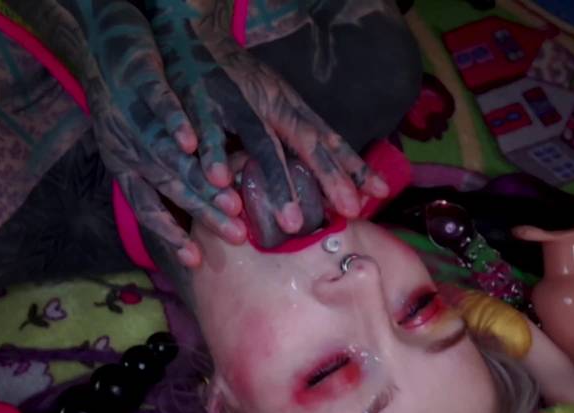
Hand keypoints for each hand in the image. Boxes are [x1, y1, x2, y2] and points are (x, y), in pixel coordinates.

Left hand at [0, 0, 245, 263]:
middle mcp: (132, 149)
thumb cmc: (124, 108)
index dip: (169, 235)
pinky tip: (192, 140)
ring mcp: (137, 117)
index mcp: (129, 169)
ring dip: (195, 175)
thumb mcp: (133, 152)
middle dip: (204, 210)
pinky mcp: (144, 82)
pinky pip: (161, 105)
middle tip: (236, 233)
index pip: (149, 210)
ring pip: (168, 154)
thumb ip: (158, 185)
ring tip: (225, 193)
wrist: (103, 52)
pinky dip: (174, 124)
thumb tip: (188, 219)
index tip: (196, 260)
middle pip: (171, 186)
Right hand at [148, 0, 388, 239]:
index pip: (328, 137)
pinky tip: (221, 182)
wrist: (191, 30)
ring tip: (292, 220)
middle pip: (306, 142)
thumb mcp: (274, 95)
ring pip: (263, 145)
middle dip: (329, 178)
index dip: (355, 165)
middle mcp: (270, 104)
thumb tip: (330, 162)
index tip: (382, 192)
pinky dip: (213, 156)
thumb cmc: (235, 74)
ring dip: (279, 182)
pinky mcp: (200, 103)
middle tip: (351, 211)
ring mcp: (236, 102)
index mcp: (289, 103)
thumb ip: (297, 127)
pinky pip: (207, 134)